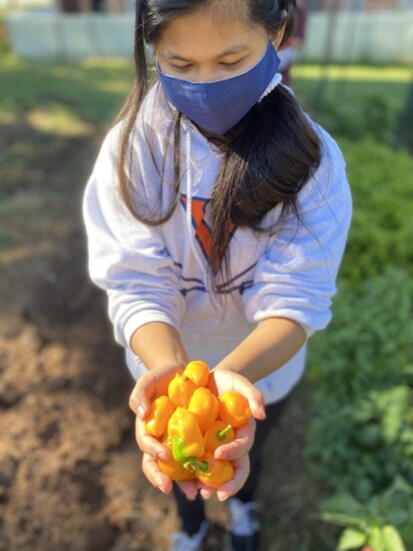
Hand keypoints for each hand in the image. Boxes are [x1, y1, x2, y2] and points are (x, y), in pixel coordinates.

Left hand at [197, 368, 264, 499]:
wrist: (209, 380)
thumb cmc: (229, 382)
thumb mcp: (242, 383)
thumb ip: (254, 395)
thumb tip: (261, 416)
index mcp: (243, 433)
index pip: (242, 448)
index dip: (233, 453)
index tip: (219, 453)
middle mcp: (231, 444)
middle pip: (234, 469)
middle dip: (228, 484)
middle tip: (216, 493)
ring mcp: (216, 447)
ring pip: (217, 473)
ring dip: (210, 485)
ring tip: (199, 493)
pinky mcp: (200, 446)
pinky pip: (198, 463)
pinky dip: (193, 475)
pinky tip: (184, 480)